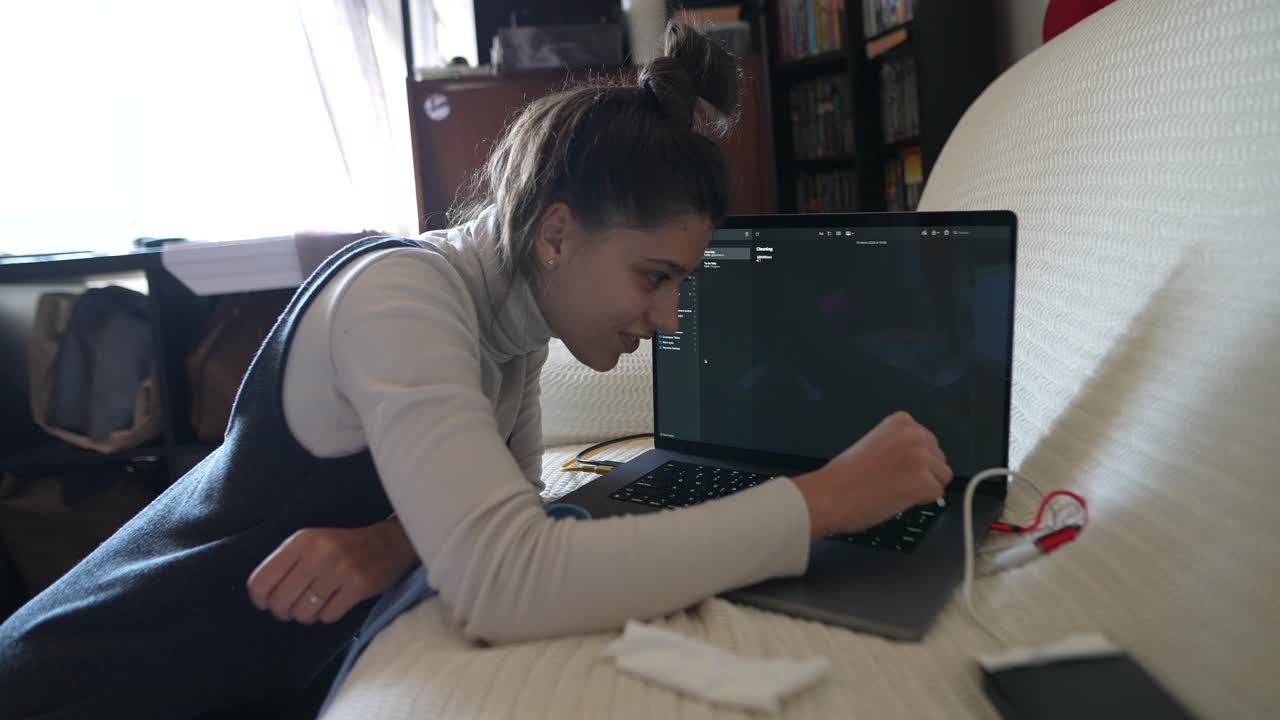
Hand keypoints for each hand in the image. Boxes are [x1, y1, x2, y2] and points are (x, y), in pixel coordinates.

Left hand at [247, 517, 416, 623]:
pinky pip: (328, 616)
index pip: (261, 580)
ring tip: (316, 605)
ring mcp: (340, 570)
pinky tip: (335, 603)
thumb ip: (286, 563)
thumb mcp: (312, 543)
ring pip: (303, 613)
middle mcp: (319, 553)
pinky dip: (328, 615)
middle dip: (284, 611)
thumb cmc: (343, 547)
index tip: (268, 603)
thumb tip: (263, 598)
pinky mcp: (359, 586)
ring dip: (306, 615)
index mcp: (302, 540)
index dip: (260, 599)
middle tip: (294, 607)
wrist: (389, 542)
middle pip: (280, 601)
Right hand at [791, 411, 951, 538]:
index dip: (913, 461)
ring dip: (922, 487)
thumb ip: (901, 446)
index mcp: (901, 421)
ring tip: (893, 489)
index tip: (892, 467)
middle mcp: (915, 434)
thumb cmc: (845, 476)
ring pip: (941, 478)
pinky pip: (937, 495)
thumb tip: (922, 462)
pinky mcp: (923, 481)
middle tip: (892, 481)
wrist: (829, 495)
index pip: (929, 443)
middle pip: (939, 459)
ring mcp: (920, 457)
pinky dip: (919, 501)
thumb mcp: (876, 444)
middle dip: (923, 473)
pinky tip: (896, 498)